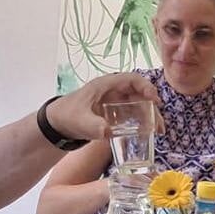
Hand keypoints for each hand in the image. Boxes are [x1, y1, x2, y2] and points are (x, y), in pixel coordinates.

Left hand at [45, 72, 161, 141]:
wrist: (56, 126)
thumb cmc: (66, 117)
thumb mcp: (80, 121)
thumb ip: (93, 126)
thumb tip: (108, 131)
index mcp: (105, 86)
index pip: (131, 79)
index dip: (145, 87)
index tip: (154, 100)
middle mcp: (112, 92)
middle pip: (138, 94)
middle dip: (152, 107)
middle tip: (159, 124)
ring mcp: (113, 103)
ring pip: (137, 105)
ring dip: (149, 116)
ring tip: (157, 131)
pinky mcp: (113, 115)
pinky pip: (131, 115)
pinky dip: (141, 123)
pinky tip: (147, 134)